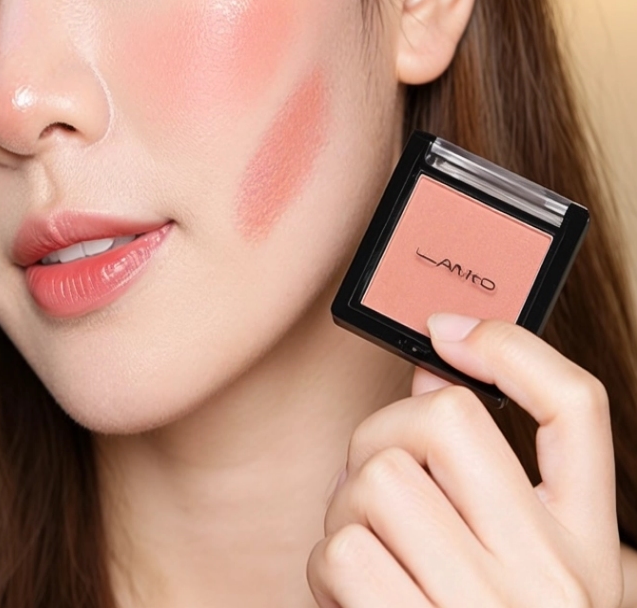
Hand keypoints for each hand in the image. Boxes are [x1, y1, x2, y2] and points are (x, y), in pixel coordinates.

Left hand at [307, 315, 622, 606]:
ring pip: (377, 480)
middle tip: (375, 480)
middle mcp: (549, 577)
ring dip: (347, 508)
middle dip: (383, 435)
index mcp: (587, 547)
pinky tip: (353, 598)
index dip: (510, 345)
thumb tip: (426, 384)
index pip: (575, 407)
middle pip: (442, 423)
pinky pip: (342, 552)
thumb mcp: (531, 573)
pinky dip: (326, 566)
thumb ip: (492, 487)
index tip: (446, 331)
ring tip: (368, 551)